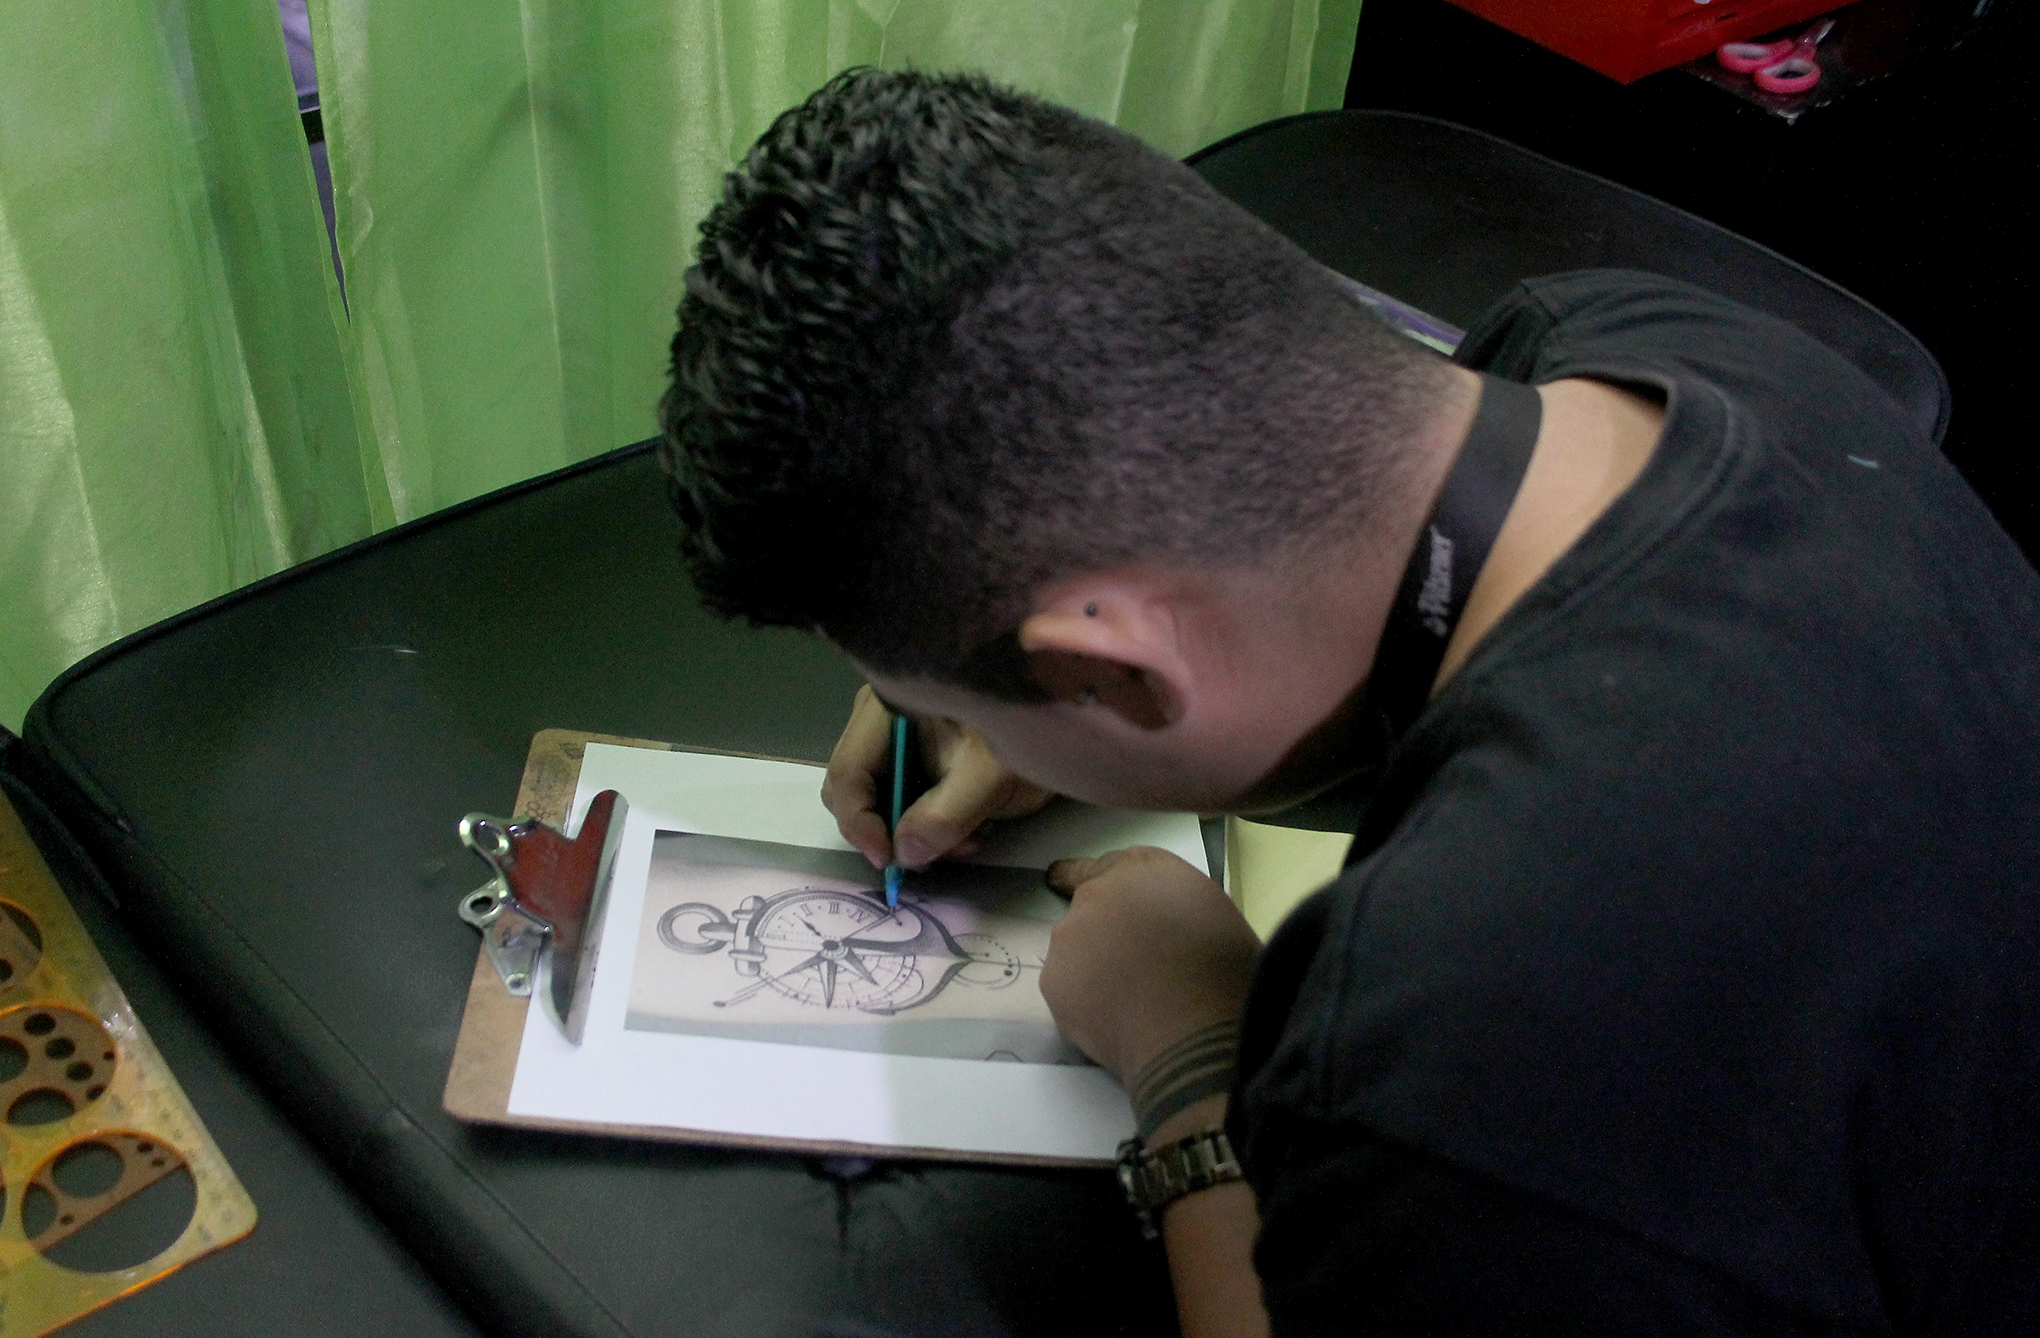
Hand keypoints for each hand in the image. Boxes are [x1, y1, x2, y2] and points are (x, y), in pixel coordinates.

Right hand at [821, 684, 1053, 869]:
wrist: (1067, 721)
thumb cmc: (1026, 732)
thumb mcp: (989, 778)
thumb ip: (945, 816)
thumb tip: (904, 852)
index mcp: (886, 710)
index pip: (848, 772)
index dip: (860, 823)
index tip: (891, 861)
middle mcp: (879, 721)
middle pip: (855, 791)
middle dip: (891, 832)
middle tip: (934, 856)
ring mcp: (896, 740)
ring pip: (880, 803)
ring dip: (917, 834)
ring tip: (969, 840)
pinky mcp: (917, 759)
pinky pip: (904, 803)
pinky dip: (930, 826)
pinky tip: (972, 828)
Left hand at [1040, 847, 1259, 1087]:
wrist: (1193, 1028)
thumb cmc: (1224, 972)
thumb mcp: (1212, 915)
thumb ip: (1174, 907)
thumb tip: (1165, 926)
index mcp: (1143, 868)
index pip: (1110, 864)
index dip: (1103, 882)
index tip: (1094, 896)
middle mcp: (1098, 891)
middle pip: (1090, 905)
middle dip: (1106, 931)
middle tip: (1135, 969)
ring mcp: (1069, 934)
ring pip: (1074, 948)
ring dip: (1092, 966)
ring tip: (1128, 1003)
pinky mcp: (1052, 978)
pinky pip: (1066, 987)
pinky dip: (1083, 1001)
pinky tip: (1114, 1022)